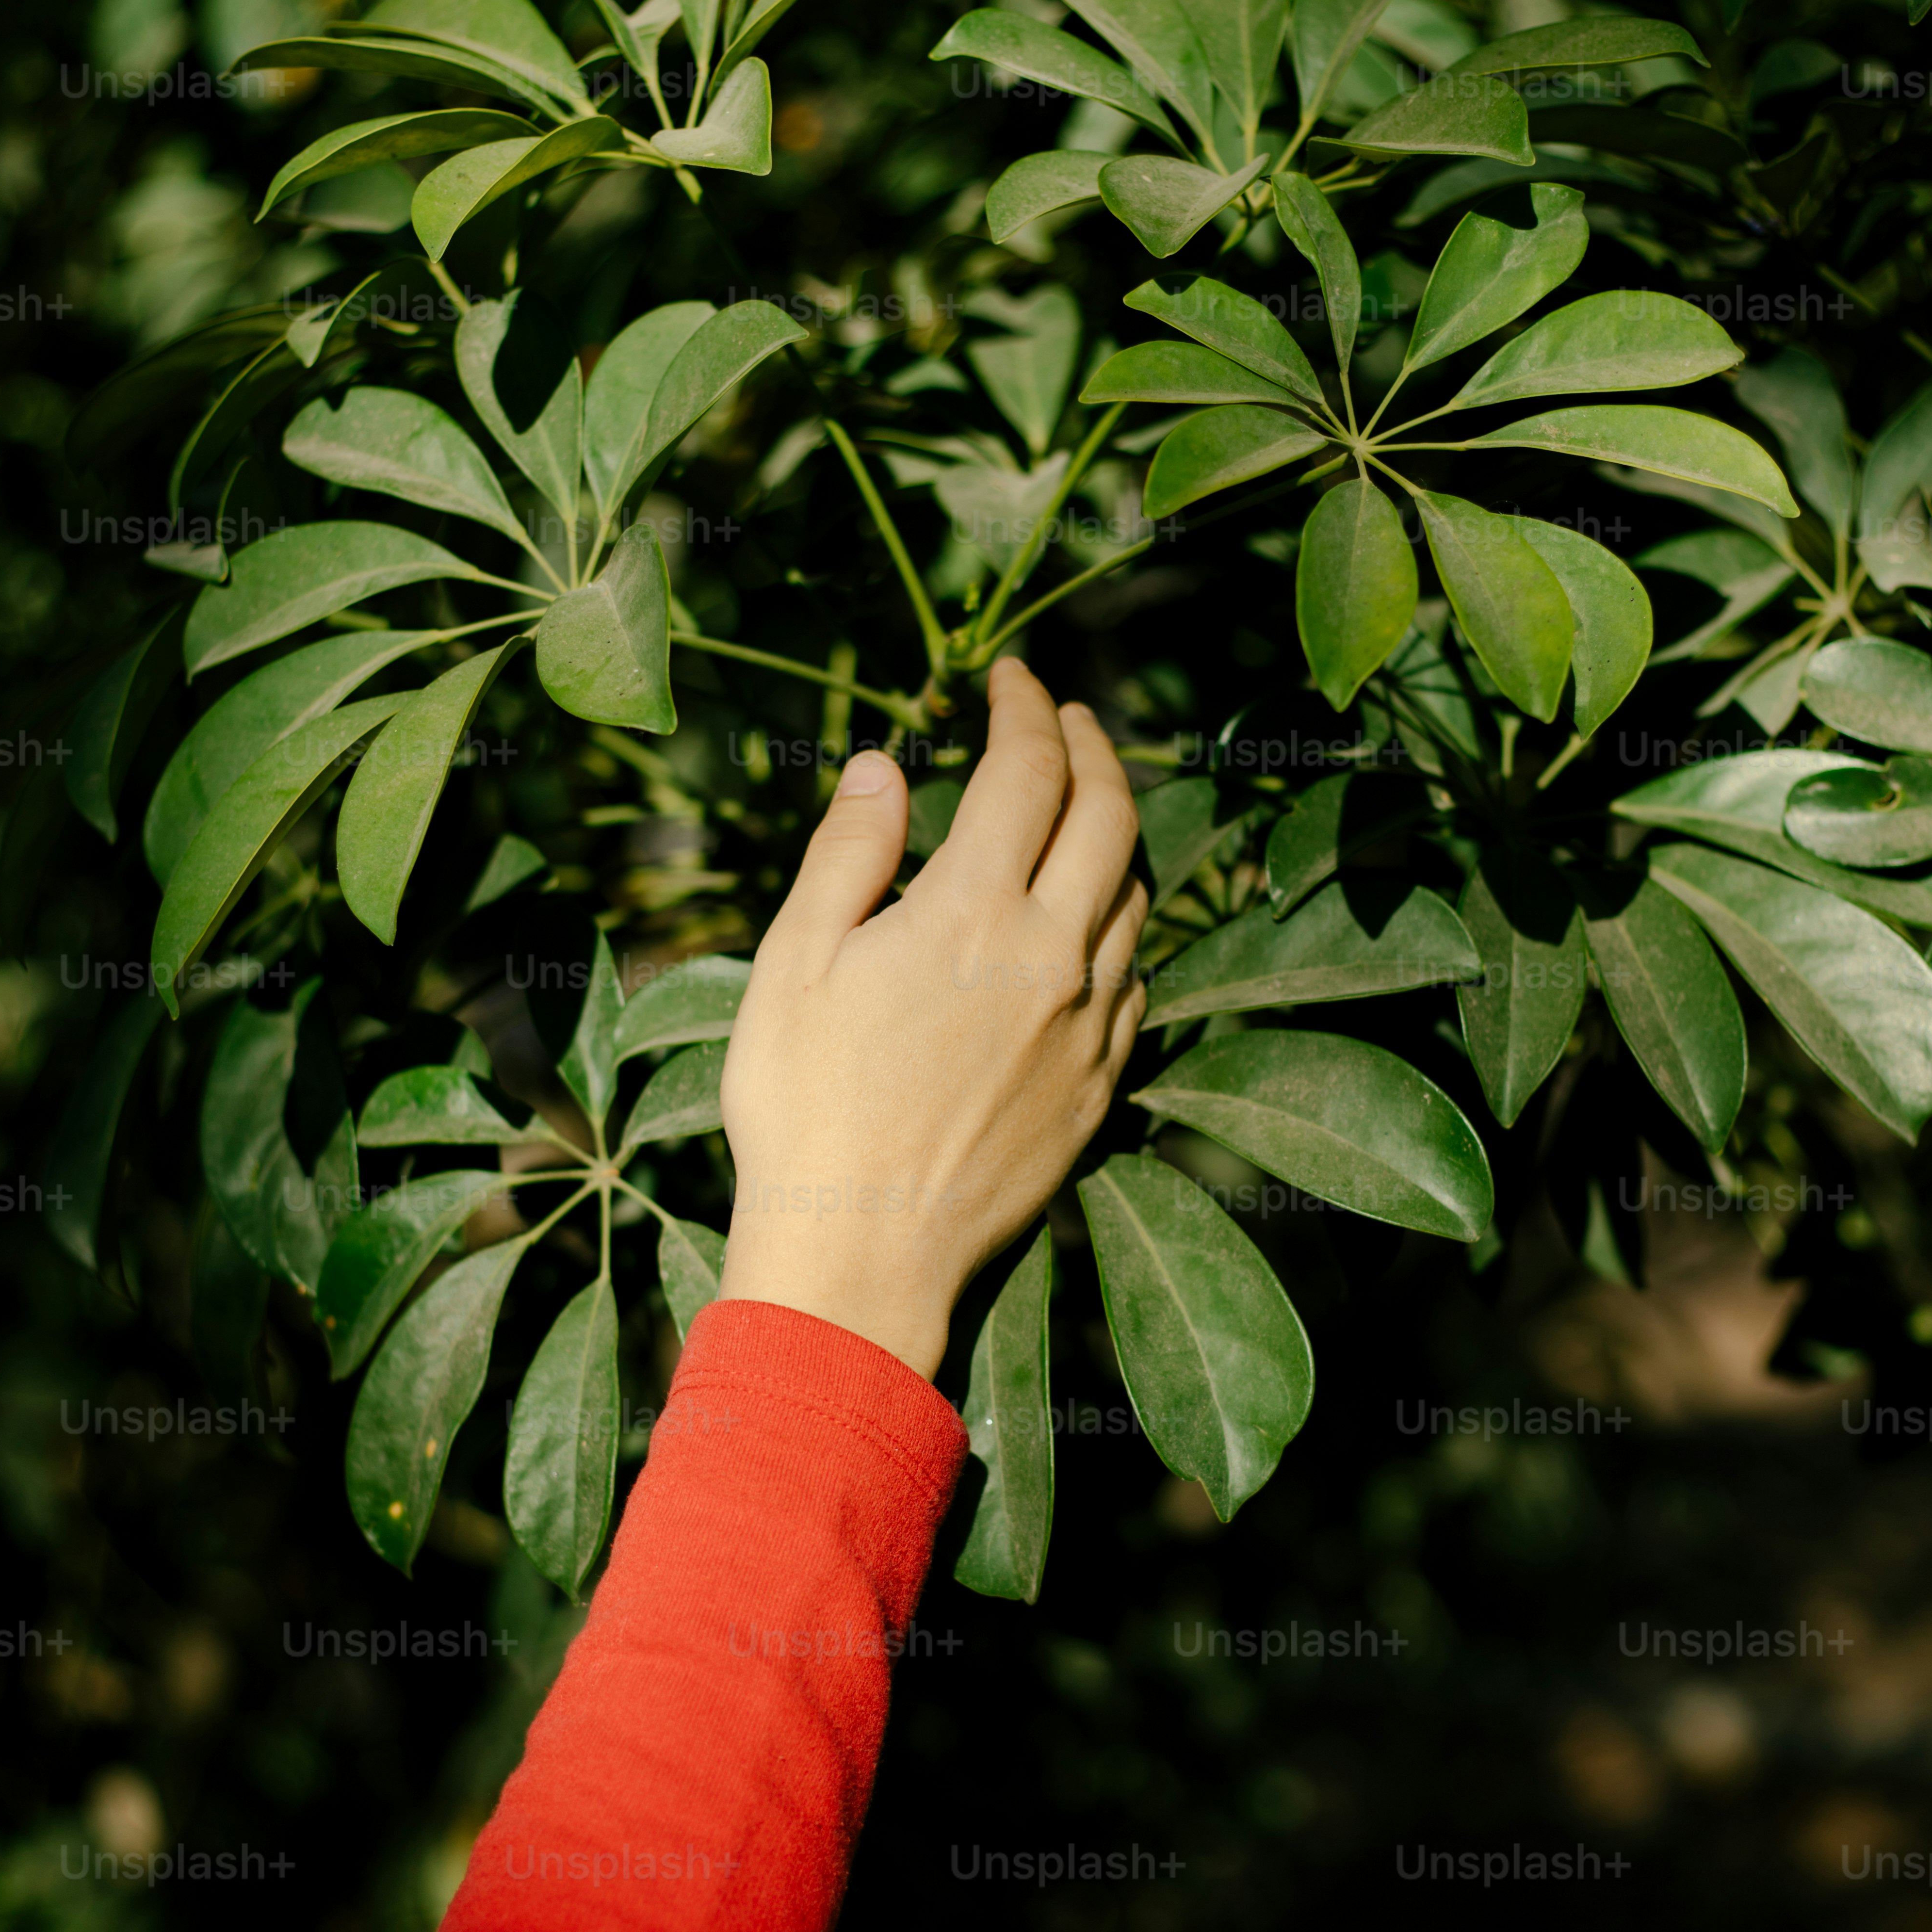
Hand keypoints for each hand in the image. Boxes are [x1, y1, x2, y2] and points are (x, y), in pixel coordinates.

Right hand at [718, 660, 1148, 1379]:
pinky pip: (1133, 981)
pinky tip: (1087, 925)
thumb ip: (850, 853)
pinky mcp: (1100, 1086)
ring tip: (1083, 808)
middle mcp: (1053, 957)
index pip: (1029, 769)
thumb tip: (887, 765)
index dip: (1025, 706)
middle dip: (1094, 747)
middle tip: (1069, 717)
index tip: (1009, 678)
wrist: (860, 1253)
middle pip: (1111, 815)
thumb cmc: (805, 1107)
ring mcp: (1088, 1025)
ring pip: (1135, 896)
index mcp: (974, 911)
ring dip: (1115, 833)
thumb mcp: (796, 963)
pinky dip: (1117, 928)